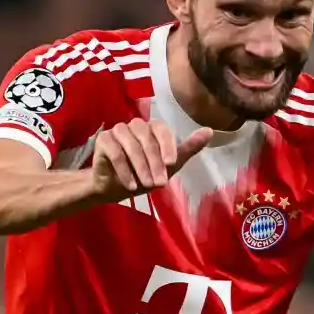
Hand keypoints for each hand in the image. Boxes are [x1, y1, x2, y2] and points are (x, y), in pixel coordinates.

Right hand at [89, 119, 213, 203]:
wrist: (113, 188)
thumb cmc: (142, 175)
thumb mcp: (169, 166)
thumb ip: (188, 149)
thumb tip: (210, 131)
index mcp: (152, 128)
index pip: (162, 130)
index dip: (167, 146)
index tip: (171, 165)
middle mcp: (135, 125)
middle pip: (146, 138)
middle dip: (154, 163)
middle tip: (158, 183)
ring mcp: (118, 131)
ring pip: (131, 144)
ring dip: (139, 167)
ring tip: (143, 186)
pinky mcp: (103, 140)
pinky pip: (115, 153)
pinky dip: (124, 170)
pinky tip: (130, 185)